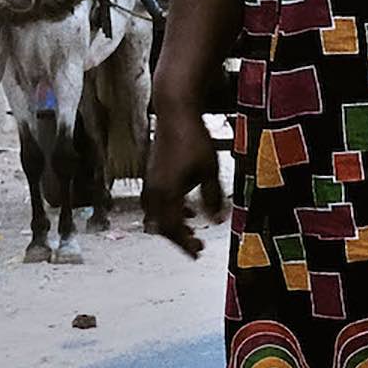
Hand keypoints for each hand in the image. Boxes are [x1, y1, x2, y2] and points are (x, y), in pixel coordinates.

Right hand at [141, 103, 228, 258]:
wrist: (175, 114)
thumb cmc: (194, 140)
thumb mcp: (210, 170)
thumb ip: (213, 198)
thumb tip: (217, 221)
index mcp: (166, 192)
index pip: (172, 228)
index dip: (184, 243)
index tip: (198, 252)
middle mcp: (153, 190)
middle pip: (160, 226)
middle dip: (178, 238)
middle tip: (197, 247)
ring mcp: (150, 182)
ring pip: (156, 215)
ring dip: (173, 225)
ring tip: (191, 232)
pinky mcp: (152, 174)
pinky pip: (156, 202)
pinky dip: (169, 211)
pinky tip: (186, 210)